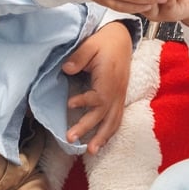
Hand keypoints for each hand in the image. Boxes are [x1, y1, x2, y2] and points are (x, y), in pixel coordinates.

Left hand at [62, 22, 132, 153]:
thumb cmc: (104, 41)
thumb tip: (66, 69)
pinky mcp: (120, 97)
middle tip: (71, 138)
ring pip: (114, 120)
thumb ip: (79, 56)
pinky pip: (117, 118)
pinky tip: (102, 142)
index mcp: (110, 77)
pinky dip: (110, 131)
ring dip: (103, 136)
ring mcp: (120, 94)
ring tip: (91, 151)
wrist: (122, 38)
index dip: (85, 102)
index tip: (70, 104)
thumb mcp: (90, 44)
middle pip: (105, 113)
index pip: (100, 96)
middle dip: (89, 127)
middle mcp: (117, 89)